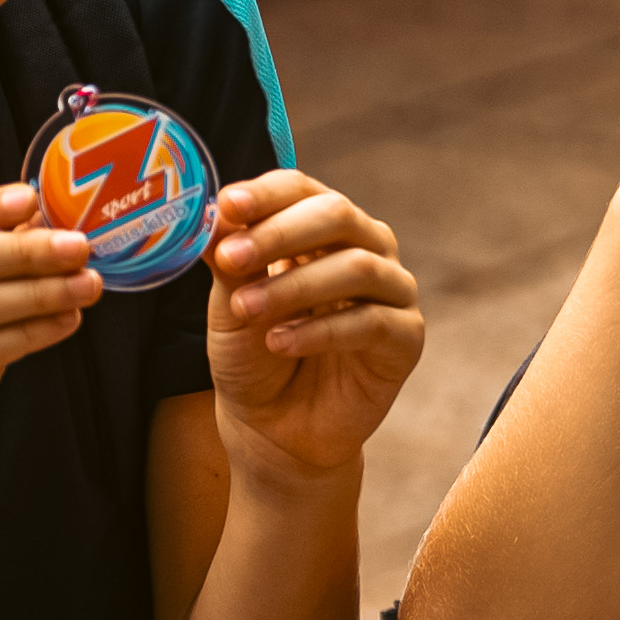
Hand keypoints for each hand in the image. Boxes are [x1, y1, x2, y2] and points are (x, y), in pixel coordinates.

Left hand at [206, 173, 422, 485]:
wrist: (273, 429)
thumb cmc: (253, 357)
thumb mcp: (228, 304)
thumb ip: (229, 260)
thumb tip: (214, 215)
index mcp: (321, 229)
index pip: (302, 190)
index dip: (266, 194)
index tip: (226, 206)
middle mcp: (365, 248)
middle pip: (338, 215)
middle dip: (280, 233)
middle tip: (233, 258)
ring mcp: (392, 291)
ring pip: (358, 267)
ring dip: (295, 286)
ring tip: (246, 309)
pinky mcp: (406, 338)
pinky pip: (372, 322)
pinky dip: (321, 330)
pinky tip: (281, 343)